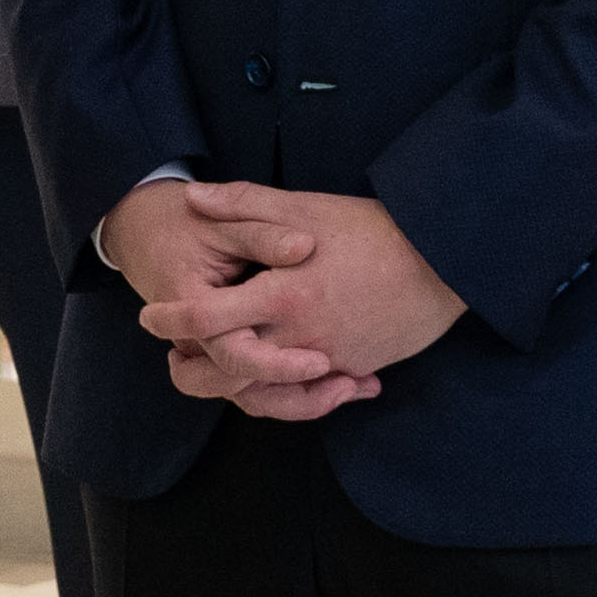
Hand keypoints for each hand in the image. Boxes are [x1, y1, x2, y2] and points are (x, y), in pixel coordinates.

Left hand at [132, 180, 466, 421]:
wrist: (445, 262)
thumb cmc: (373, 229)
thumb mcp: (305, 206)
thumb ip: (243, 203)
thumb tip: (193, 198)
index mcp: (281, 296)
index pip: (206, 318)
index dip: (170, 320)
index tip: (150, 317)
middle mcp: (300, 338)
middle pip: (228, 376)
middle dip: (193, 373)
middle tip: (176, 358)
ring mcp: (329, 360)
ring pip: (268, 397)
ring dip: (237, 390)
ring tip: (220, 371)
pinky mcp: (354, 369)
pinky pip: (311, 396)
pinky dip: (290, 393)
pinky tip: (280, 376)